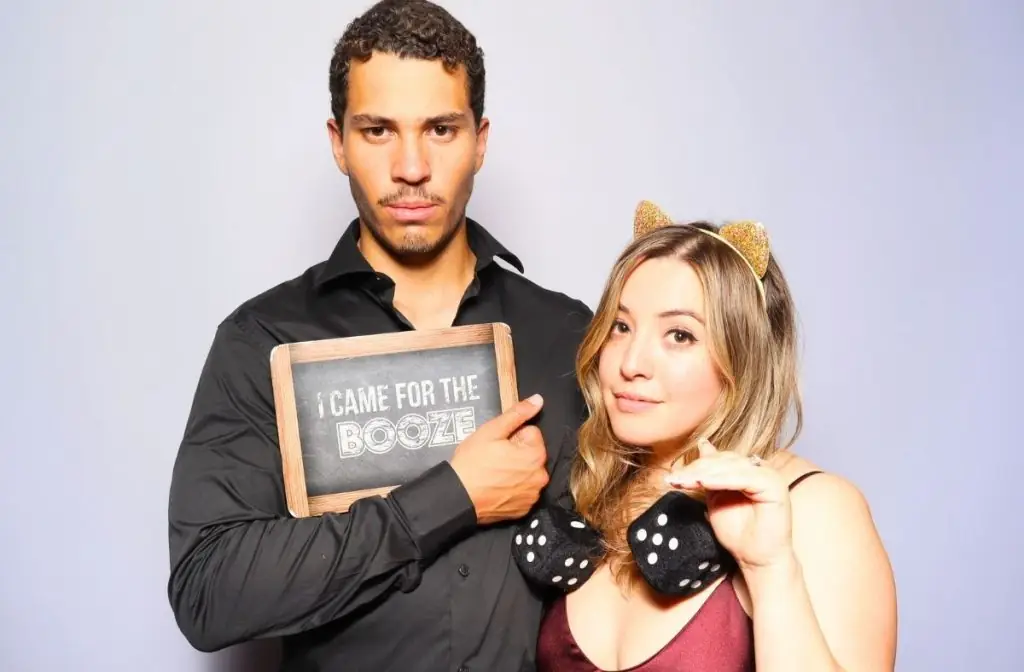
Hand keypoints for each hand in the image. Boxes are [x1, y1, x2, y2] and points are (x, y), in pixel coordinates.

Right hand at [449, 394, 548, 524]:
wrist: (458, 497)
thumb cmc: (473, 463)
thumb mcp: (492, 431)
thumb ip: (517, 414)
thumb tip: (538, 400)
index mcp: (536, 455)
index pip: (531, 432)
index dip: (513, 436)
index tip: (498, 444)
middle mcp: (540, 476)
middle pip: (531, 453)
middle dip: (516, 452)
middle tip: (494, 458)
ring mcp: (532, 494)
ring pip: (527, 472)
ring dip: (515, 470)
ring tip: (493, 472)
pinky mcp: (524, 508)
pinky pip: (523, 490)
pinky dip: (513, 487)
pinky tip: (496, 486)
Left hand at [665, 438, 793, 571]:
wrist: (756, 560)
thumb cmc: (739, 533)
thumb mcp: (717, 499)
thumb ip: (709, 476)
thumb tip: (703, 445)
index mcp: (749, 469)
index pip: (719, 459)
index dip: (695, 466)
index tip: (673, 477)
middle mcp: (761, 469)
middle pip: (723, 461)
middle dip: (696, 469)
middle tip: (675, 479)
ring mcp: (770, 476)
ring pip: (731, 467)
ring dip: (704, 474)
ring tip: (684, 482)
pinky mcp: (774, 486)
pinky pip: (744, 478)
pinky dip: (721, 480)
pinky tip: (704, 484)